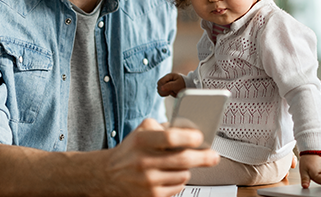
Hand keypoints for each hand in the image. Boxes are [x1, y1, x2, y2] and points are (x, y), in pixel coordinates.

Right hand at [94, 118, 219, 196]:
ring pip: (184, 174)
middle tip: (213, 156)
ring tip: (176, 165)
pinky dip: (178, 181)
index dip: (189, 137)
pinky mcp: (152, 195)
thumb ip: (163, 129)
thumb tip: (190, 131)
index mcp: (141, 141)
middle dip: (204, 157)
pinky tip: (168, 176)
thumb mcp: (140, 133)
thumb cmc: (129, 152)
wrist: (108, 175)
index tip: (200, 138)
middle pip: (183, 159)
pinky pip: (178, 187)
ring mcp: (148, 181)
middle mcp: (143, 161)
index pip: (170, 138)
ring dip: (186, 169)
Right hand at [157, 73, 185, 96]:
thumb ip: (169, 86)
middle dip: (164, 90)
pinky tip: (169, 93)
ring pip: (159, 89)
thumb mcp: (177, 85)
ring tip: (171, 92)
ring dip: (164, 92)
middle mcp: (165, 79)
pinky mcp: (165, 87)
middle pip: (159, 86)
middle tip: (171, 91)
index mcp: (168, 76)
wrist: (187, 86)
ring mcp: (165, 83)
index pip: (160, 82)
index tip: (169, 91)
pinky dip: (164, 94)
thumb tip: (161, 88)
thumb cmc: (183, 84)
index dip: (163, 87)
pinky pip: (161, 92)